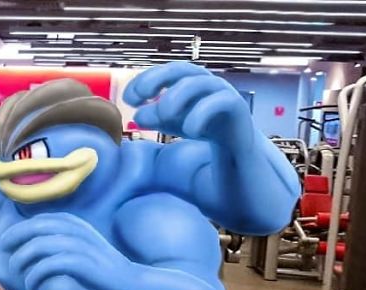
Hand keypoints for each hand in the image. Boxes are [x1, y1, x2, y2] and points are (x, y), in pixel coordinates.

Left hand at [0, 213, 132, 289]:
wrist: (127, 280)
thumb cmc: (98, 266)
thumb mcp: (78, 245)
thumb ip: (58, 239)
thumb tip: (29, 244)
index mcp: (73, 222)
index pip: (38, 220)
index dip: (18, 230)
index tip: (6, 243)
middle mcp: (74, 228)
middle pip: (34, 228)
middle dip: (14, 240)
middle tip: (5, 255)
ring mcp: (77, 244)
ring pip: (37, 247)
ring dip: (22, 262)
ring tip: (19, 276)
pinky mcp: (79, 263)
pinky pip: (46, 267)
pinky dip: (34, 278)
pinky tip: (33, 288)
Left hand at [123, 62, 252, 146]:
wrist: (234, 144)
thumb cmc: (200, 126)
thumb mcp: (171, 122)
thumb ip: (154, 117)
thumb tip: (137, 115)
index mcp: (186, 80)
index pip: (163, 71)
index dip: (144, 80)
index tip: (129, 98)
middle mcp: (203, 80)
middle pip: (181, 69)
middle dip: (158, 79)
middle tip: (143, 98)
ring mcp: (221, 90)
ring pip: (199, 83)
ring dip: (177, 97)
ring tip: (164, 116)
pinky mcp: (236, 105)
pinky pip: (219, 102)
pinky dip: (201, 114)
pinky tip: (190, 130)